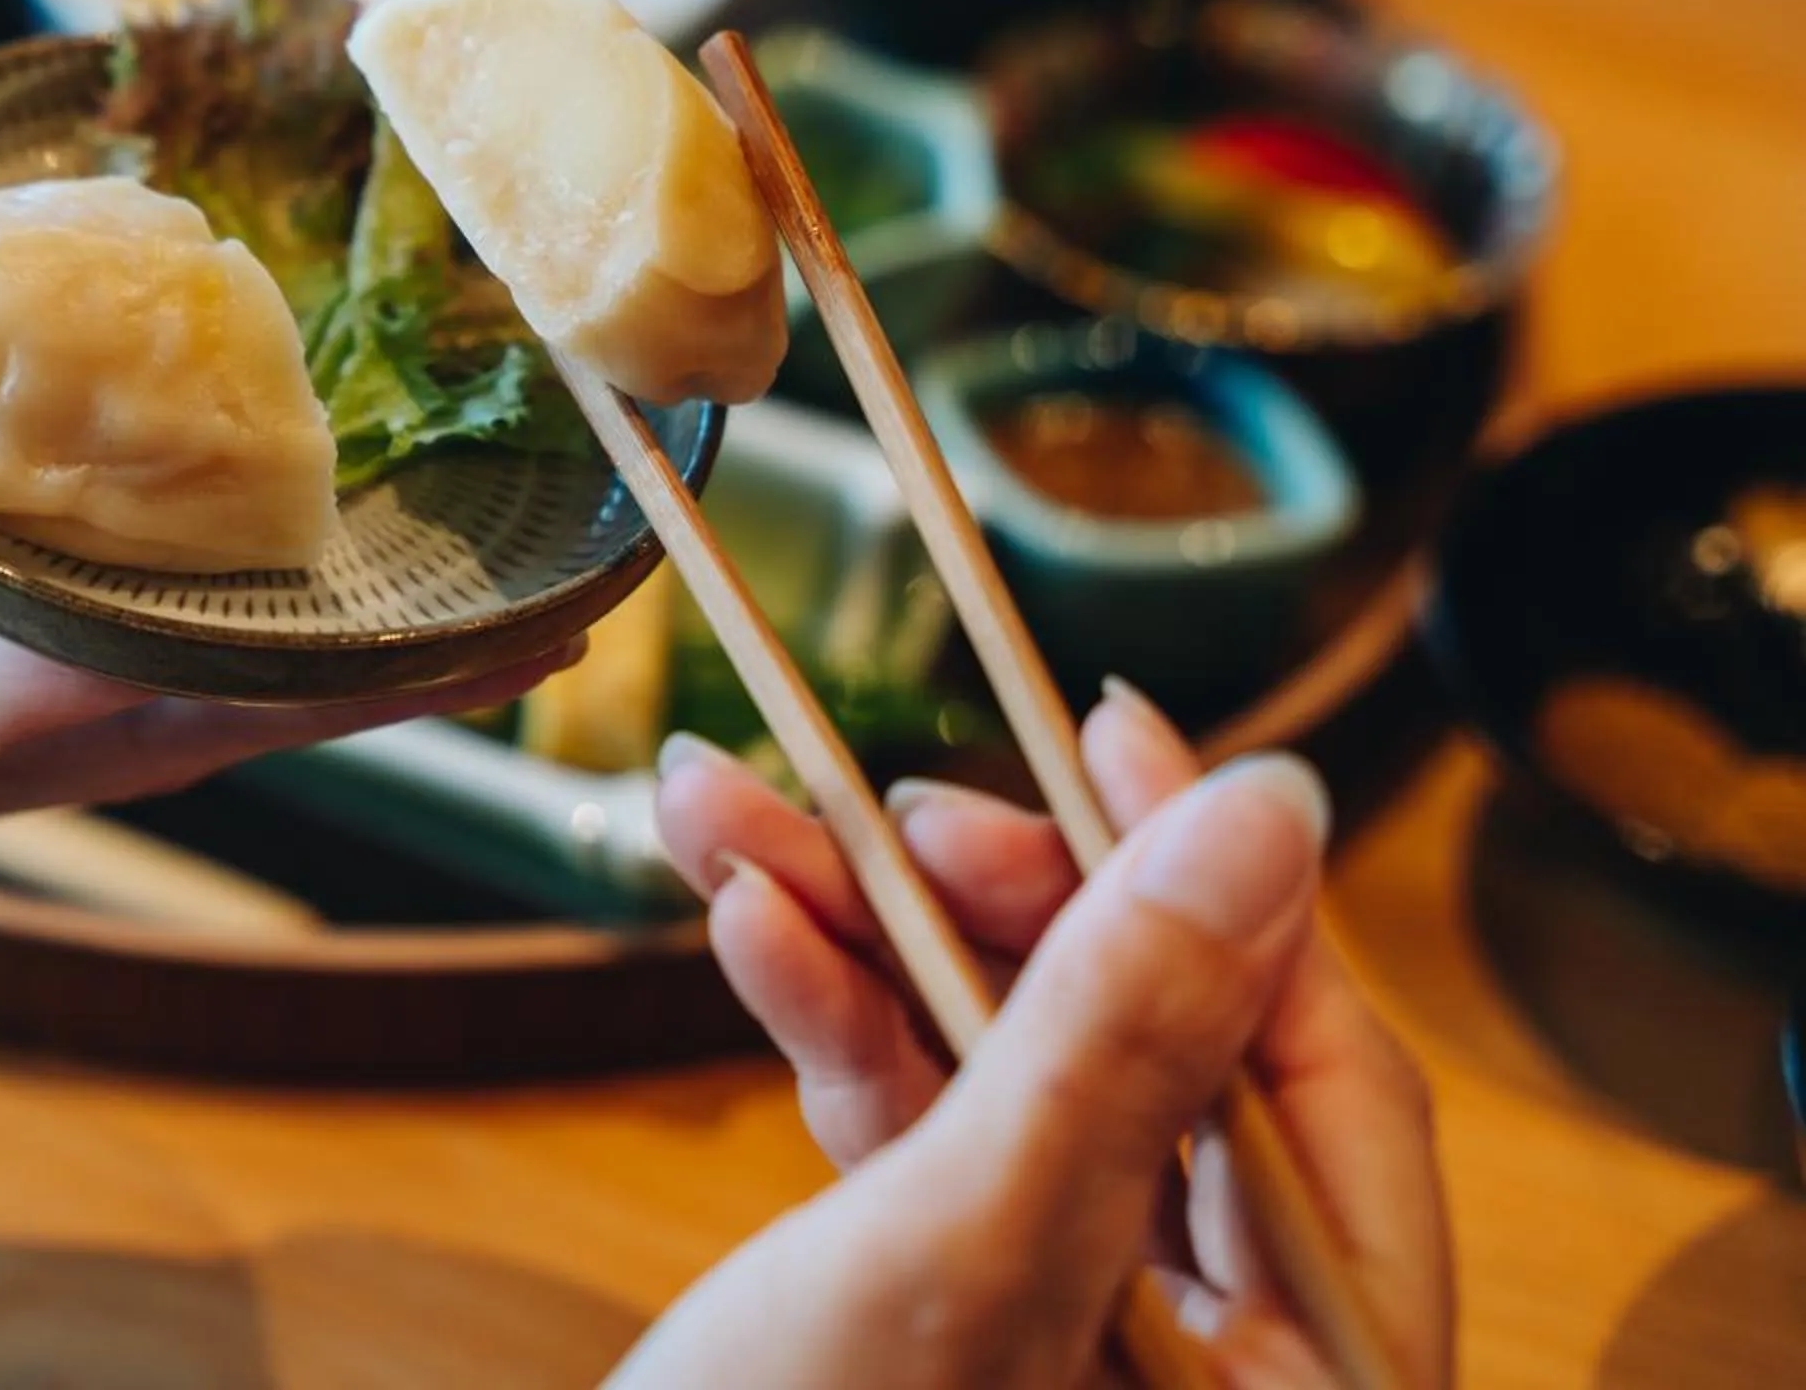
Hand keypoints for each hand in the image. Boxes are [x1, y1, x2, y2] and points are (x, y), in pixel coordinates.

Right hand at [616, 689, 1451, 1388]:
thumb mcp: (968, 1251)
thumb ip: (1120, 1035)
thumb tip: (1274, 809)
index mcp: (1296, 1383)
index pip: (1320, 1081)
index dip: (1223, 887)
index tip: (1119, 728)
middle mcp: (1200, 1358)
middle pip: (1144, 1051)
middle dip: (990, 899)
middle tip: (890, 794)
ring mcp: (1063, 1333)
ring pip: (1002, 1069)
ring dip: (863, 929)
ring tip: (733, 806)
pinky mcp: (938, 1312)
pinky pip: (909, 1129)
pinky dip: (823, 1019)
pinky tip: (744, 919)